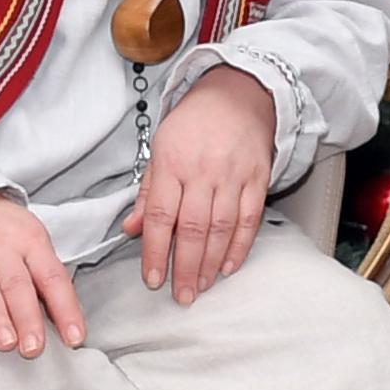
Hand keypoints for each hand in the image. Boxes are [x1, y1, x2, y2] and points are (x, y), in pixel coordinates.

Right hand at [0, 190, 82, 355]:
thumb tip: (64, 321)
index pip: (52, 278)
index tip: (74, 339)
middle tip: (34, 349)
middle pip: (17, 284)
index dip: (65, 309)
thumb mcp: (28, 239)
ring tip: (5, 343)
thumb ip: (42, 275)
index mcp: (31, 240)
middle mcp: (1, 244)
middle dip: (28, 318)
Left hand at [137, 64, 276, 302]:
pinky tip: (228, 266)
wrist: (238, 93)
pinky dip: (239, 247)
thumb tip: (131, 230)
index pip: (161, 216)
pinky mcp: (258, 179)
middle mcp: (203, 172)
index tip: (153, 280)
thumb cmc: (193, 124)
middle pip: (192, 228)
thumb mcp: (160, 150)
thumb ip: (147, 192)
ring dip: (209, 263)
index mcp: (172, 164)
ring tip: (201, 287)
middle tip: (181, 296)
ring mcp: (233, 176)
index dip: (155, 252)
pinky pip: (249, 219)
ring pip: (221, 228)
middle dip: (185, 267)